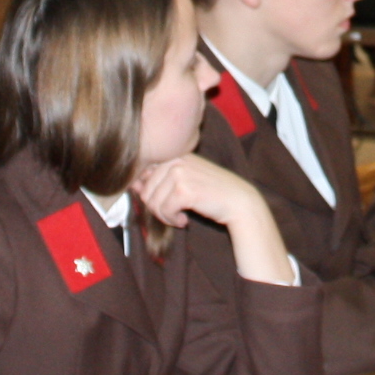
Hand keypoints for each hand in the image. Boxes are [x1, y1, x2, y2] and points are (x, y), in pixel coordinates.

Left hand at [132, 156, 290, 282]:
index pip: (145, 174)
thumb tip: (134, 187)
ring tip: (180, 217)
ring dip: (165, 216)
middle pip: (147, 190)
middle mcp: (176, 160)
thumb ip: (161, 180)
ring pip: (153, 202)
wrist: (240, 202)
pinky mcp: (184, 189)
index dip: (149, 193)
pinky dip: (172, 220)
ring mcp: (180, 173)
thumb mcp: (187, 180)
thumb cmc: (213, 193)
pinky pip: (164, 210)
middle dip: (157, 208)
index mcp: (176, 154)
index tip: (163, 203)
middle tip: (174, 214)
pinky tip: (185, 220)